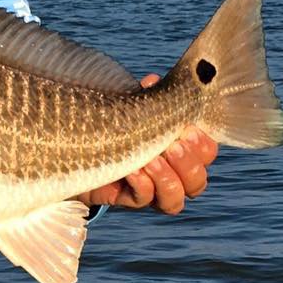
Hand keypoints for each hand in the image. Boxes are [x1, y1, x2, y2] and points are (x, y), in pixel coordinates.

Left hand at [77, 74, 218, 214]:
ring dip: (168, 180)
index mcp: (178, 149)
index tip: (189, 130)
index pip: (205, 154)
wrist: (77, 146)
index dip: (204, 146)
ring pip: (175, 200)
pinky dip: (142, 186)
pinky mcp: (127, 199)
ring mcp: (151, 190)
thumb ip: (145, 97)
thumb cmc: (112, 122)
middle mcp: (170, 174)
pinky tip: (131, 171)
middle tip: (172, 146)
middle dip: (188, 164)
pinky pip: (143, 200)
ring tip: (151, 161)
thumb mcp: (130, 107)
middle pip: (197, 182)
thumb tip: (152, 81)